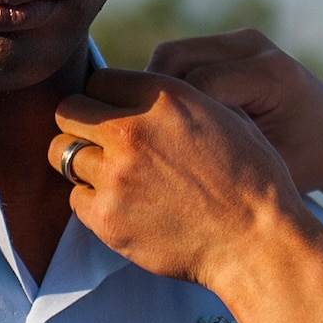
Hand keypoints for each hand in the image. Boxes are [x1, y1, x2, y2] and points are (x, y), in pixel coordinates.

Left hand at [50, 68, 321, 292]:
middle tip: (103, 144)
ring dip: (84, 164)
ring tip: (115, 178)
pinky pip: (76, 199)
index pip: (100, 79)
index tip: (119, 115)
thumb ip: (176, 100)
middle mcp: (132, 131)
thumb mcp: (225, 116)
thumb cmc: (253, 180)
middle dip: (82, 124)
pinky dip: (92, 202)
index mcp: (163, 98)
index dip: (108, 97)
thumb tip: (144, 95)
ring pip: (63, 155)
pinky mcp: (106, 218)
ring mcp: (115, 176)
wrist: (259, 242)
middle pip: (68, 111)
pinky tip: (125, 208)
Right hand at [147, 31, 322, 195]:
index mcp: (273, 75)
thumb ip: (220, 158)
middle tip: (141, 144)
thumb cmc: (309, 165)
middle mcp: (256, 46)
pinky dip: (169, 87)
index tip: (153, 157)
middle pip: (174, 60)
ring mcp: (243, 39)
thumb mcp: (268, 172)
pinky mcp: (232, 44)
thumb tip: (155, 161)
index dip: (168, 121)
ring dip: (157, 92)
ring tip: (154, 134)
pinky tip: (169, 122)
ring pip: (171, 55)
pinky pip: (182, 59)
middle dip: (153, 101)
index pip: (196, 87)